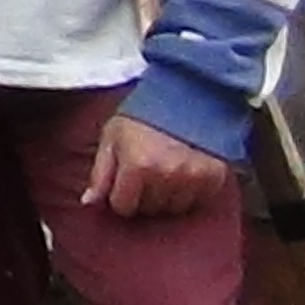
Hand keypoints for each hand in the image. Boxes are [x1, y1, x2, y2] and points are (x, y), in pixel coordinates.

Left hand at [84, 112, 228, 218]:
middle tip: (146, 174)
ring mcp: (193, 178)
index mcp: (137, 165)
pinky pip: (198, 202)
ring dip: (167, 197)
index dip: (120, 196)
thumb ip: (100, 173)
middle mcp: (166, 175)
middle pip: (149, 209)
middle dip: (143, 196)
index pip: (123, 207)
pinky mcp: (215, 177)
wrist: (186, 94)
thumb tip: (89, 203)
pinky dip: (190, 193)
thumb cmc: (143, 116)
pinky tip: (184, 175)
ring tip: (165, 173)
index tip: (125, 182)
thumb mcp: (112, 137)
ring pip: (174, 209)